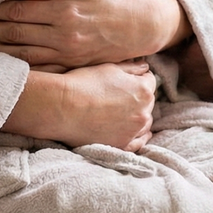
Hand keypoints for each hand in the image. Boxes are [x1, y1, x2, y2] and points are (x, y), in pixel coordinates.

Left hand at [0, 0, 190, 67]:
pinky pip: (40, 70)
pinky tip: (2, 69)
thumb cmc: (113, 0)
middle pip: (15, 35)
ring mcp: (66, 54)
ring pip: (23, 55)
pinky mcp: (71, 66)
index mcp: (64, 12)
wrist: (142, 27)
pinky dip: (18, 69)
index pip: (19, 12)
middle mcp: (63, 35)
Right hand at [2, 61, 156, 150]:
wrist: (63, 107)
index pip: (150, 81)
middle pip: (148, 102)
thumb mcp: (109, 68)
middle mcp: (143, 112)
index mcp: (143, 90)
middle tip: (121, 96)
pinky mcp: (122, 145)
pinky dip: (139, 136)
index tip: (126, 80)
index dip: (137, 79)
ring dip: (139, 116)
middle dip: (138, 98)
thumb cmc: (84, 83)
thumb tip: (145, 67)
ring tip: (124, 113)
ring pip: (144, 122)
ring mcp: (133, 131)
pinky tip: (141, 134)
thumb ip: (132, 68)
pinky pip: (138, 142)